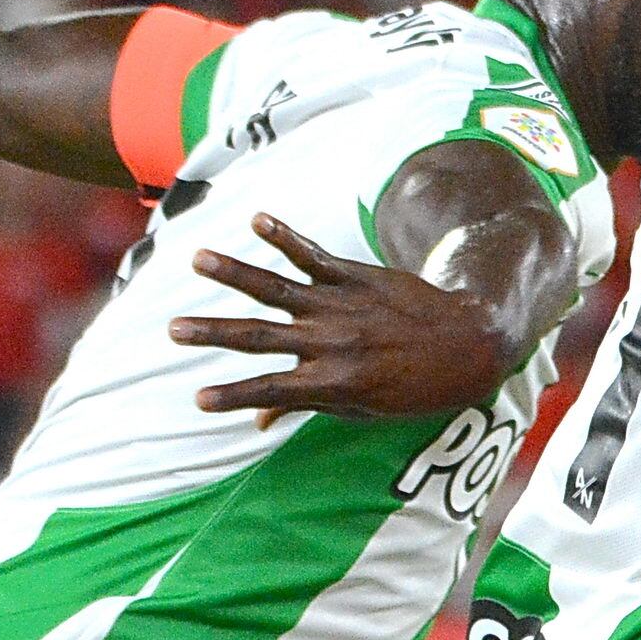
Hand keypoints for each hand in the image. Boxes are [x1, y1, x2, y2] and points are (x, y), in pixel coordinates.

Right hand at [169, 214, 511, 419]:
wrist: (468, 344)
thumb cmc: (414, 386)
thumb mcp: (365, 410)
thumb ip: (310, 406)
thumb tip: (261, 420)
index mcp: (332, 382)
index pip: (272, 391)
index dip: (234, 397)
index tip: (198, 399)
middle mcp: (330, 342)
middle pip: (260, 337)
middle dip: (213, 334)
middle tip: (172, 329)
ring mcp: (340, 305)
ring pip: (277, 287)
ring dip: (234, 273)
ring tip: (197, 258)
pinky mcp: (354, 277)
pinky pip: (313, 255)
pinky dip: (284, 236)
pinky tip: (255, 220)